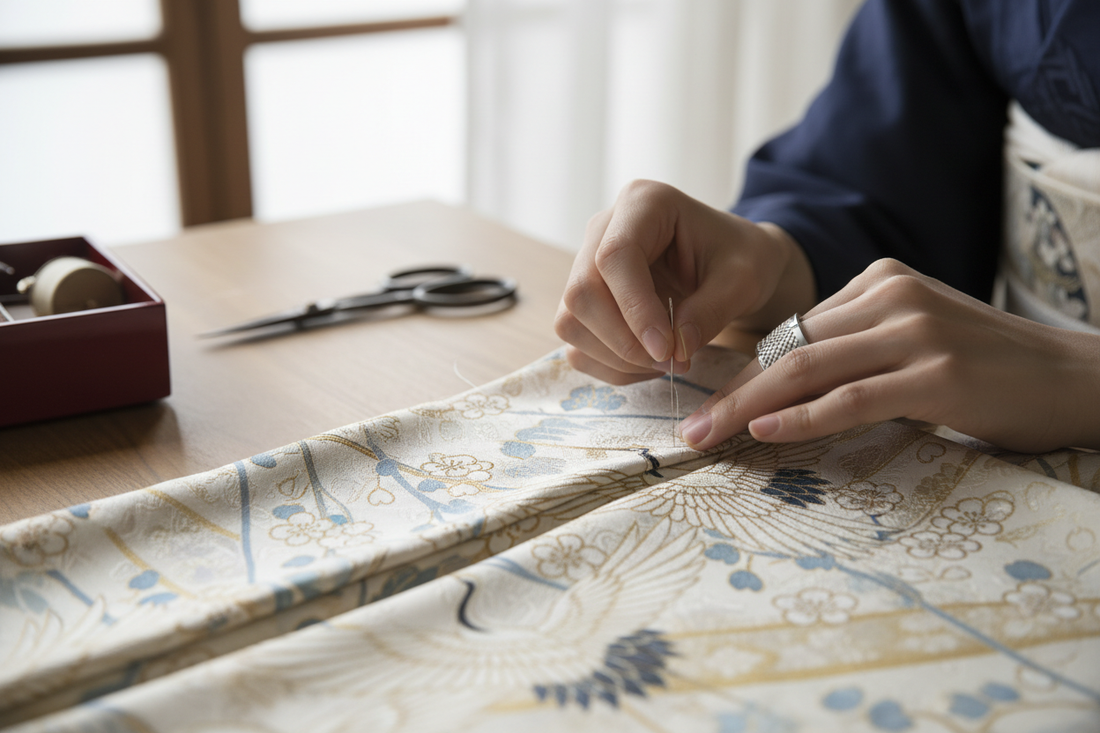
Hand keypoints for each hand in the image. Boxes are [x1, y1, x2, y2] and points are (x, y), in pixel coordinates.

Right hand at [554, 180, 814, 384]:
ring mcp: (586, 264)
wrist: (732, 264)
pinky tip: (648, 365)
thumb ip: (711, 311)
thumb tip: (674, 351)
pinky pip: (577, 343)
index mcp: (643, 203)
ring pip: (571, 321)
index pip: (614, 257)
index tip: (667, 349)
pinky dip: (610, 365)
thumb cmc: (740, 259)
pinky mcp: (584, 301)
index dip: (635, 309)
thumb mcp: (744, 281)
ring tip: (665, 362)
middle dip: (623, 341)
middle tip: (671, 361)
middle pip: (582, 292)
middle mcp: (603, 230)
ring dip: (616, 357)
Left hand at [680, 259, 1099, 452]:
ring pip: (809, 368)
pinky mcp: (937, 374)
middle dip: (732, 391)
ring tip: (707, 437)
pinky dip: (804, 416)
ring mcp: (914, 331)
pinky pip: (852, 397)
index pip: (792, 329)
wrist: (1071, 377)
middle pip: (789, 348)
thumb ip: (855, 343)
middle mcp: (891, 295)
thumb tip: (782, 382)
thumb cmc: (984, 367)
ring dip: (749, 407)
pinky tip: (764, 430)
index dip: (743, 372)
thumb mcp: (912, 337)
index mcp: (879, 280)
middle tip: (688, 428)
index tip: (705, 404)